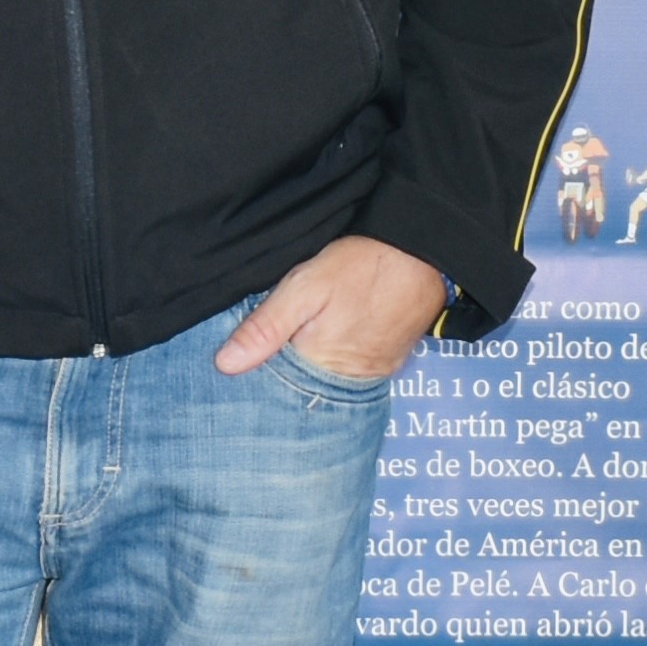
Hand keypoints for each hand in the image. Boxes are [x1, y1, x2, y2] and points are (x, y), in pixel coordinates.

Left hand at [217, 232, 445, 381]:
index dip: (256, 379)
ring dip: (309, 372)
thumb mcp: (305, 287)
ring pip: (328, 385)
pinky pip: (352, 376)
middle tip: (265, 353)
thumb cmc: (362, 265)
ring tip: (294, 348)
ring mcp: (373, 375)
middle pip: (304, 393)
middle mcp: (349, 382)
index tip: (236, 369)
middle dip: (282, 380)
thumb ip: (266, 327)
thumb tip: (225, 365)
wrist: (421, 252)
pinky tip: (324, 344)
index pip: (277, 393)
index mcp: (321, 367)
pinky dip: (334, 365)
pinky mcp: (388, 364)